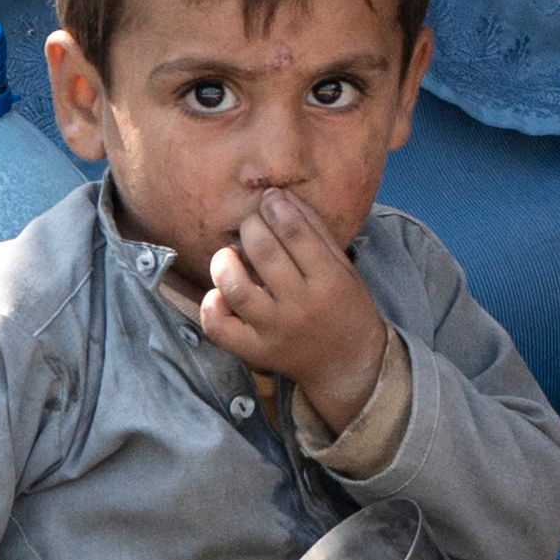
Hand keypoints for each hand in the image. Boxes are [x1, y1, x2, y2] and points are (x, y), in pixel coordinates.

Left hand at [198, 188, 389, 430]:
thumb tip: (280, 197)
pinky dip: (211, 305)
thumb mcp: (343, 267)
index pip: (296, 233)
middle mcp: (301, 306)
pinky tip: (219, 292)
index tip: (268, 198)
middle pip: (264, 253)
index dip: (276, 207)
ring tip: (228, 254)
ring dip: (224, 261)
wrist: (347, 362)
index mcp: (329, 281)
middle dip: (250, 226)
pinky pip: (219, 327)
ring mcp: (275, 330)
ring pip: (236, 288)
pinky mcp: (255, 351)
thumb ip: (315, 232)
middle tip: (250, 222)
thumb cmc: (345, 306)